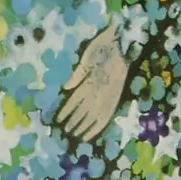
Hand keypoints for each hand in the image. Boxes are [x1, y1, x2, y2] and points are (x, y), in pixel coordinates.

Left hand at [55, 24, 129, 141]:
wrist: (122, 44)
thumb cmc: (102, 47)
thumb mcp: (87, 58)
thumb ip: (78, 74)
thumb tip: (66, 88)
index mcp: (90, 81)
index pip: (75, 100)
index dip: (66, 111)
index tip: (58, 120)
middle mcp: (98, 91)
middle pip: (83, 111)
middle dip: (74, 122)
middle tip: (66, 131)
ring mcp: (108, 95)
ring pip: (94, 116)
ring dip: (85, 126)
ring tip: (76, 135)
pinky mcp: (115, 97)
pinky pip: (107, 115)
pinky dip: (98, 126)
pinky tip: (92, 133)